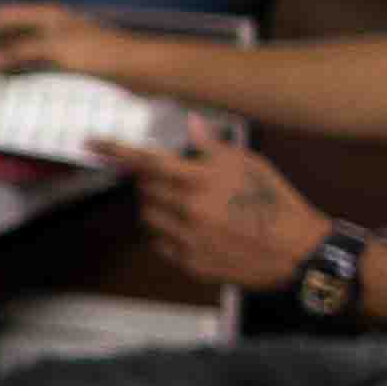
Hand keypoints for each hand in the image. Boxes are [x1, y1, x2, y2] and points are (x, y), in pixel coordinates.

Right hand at [0, 3, 131, 81]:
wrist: (138, 69)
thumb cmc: (100, 55)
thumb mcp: (57, 51)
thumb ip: (20, 53)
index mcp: (44, 14)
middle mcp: (47, 25)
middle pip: (5, 33)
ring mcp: (56, 43)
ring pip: (16, 49)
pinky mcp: (65, 60)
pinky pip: (31, 63)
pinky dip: (15, 72)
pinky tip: (10, 86)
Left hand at [125, 132, 336, 296]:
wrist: (295, 250)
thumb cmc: (273, 201)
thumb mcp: (248, 163)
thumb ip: (212, 146)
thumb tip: (191, 123)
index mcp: (201, 179)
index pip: (146, 161)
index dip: (115, 150)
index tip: (91, 143)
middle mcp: (189, 209)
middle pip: (144, 188)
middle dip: (150, 180)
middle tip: (173, 179)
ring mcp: (187, 238)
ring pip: (148, 216)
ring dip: (156, 205)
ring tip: (185, 204)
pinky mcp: (190, 262)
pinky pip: (160, 242)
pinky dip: (167, 232)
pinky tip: (192, 228)